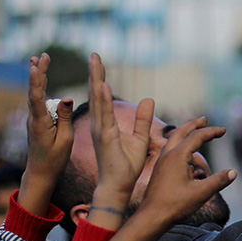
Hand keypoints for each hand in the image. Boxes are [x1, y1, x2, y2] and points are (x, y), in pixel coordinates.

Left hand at [18, 53, 74, 215]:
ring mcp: (34, 118)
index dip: (36, 80)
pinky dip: (41, 87)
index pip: (36, 97)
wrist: (40, 172)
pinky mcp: (38, 120)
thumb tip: (67, 97)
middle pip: (34, 91)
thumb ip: (65, 117)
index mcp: (40, 123)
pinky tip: (43, 79)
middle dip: (38, 72)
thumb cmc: (54, 159)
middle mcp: (34, 118)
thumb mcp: (65, 140)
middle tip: (41, 56)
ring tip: (40, 60)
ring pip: (36, 94)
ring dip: (39, 76)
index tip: (37, 66)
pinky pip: (39, 100)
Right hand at [87, 54, 154, 228]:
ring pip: (97, 100)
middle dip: (95, 73)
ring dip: (96, 80)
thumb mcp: (139, 138)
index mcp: (105, 124)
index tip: (97, 61)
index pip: (102, 96)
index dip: (99, 78)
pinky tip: (100, 85)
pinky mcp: (104, 138)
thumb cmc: (125, 167)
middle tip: (93, 53)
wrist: (118, 187)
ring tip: (95, 61)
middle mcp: (99, 124)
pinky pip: (104, 116)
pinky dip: (102, 100)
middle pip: (96, 93)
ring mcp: (100, 130)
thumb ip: (142, 120)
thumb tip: (148, 100)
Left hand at [133, 117, 236, 228]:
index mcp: (177, 156)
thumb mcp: (201, 193)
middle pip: (181, 131)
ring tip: (195, 134)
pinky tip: (188, 160)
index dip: (211, 132)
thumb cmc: (174, 205)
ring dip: (185, 134)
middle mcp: (167, 155)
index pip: (197, 136)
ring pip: (173, 140)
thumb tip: (234, 172)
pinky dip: (181, 146)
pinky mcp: (160, 171)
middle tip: (204, 119)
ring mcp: (161, 162)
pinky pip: (171, 152)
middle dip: (194, 124)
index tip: (224, 130)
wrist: (150, 217)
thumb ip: (218, 181)